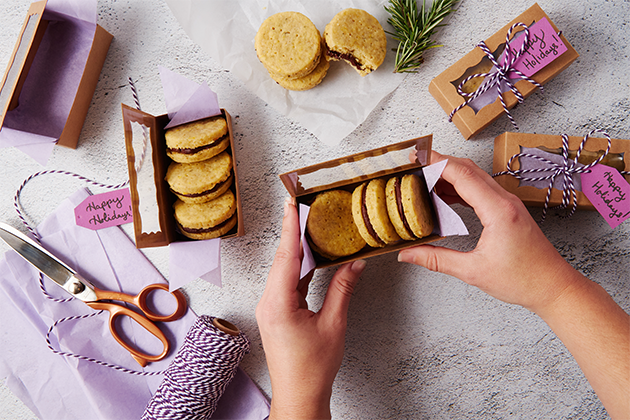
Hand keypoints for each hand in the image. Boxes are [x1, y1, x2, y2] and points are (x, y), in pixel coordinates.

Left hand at [256, 197, 364, 419]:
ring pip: (284, 270)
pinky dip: (298, 268)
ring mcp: (271, 307)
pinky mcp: (277, 312)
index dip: (290, 229)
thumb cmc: (313, 367)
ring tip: (306, 225)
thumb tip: (355, 263)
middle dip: (292, 232)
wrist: (299, 395)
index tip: (292, 205)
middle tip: (300, 206)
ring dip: (296, 249)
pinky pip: (287, 283)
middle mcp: (269, 302)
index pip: (286, 257)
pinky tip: (309, 257)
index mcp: (279, 303)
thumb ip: (343, 289)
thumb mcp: (333, 324)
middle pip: (283, 260)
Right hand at [399, 152, 628, 417]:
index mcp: (497, 210)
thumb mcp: (472, 271)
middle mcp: (505, 200)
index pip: (461, 175)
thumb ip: (436, 259)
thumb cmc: (522, 280)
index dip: (436, 163)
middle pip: (467, 169)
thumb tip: (407, 255)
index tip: (415, 157)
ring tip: (423, 177)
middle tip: (413, 163)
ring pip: (475, 177)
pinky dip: (461, 186)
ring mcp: (508, 203)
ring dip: (449, 173)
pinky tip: (444, 194)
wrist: (554, 287)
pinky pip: (481, 189)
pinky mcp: (508, 210)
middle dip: (439, 163)